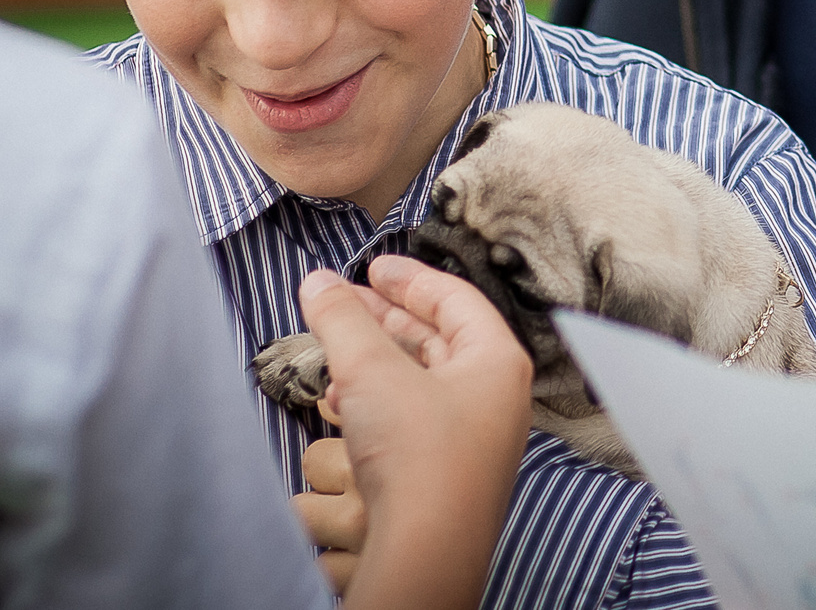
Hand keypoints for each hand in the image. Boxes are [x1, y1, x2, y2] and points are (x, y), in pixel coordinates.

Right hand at [298, 255, 530, 609]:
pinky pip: (414, 420)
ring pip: (422, 381)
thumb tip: (318, 283)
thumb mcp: (370, 372)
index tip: (373, 268)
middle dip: (386, 320)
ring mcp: (475, 436)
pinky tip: (344, 404)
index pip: (456, 299)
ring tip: (336, 353)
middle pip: (438, 339)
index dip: (410, 278)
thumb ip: (342, 321)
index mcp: (497, 360)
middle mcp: (495, 396)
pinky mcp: (449, 471)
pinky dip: (379, 403)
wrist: (427, 548)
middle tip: (346, 302)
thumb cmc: (419, 458)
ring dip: (376, 363)